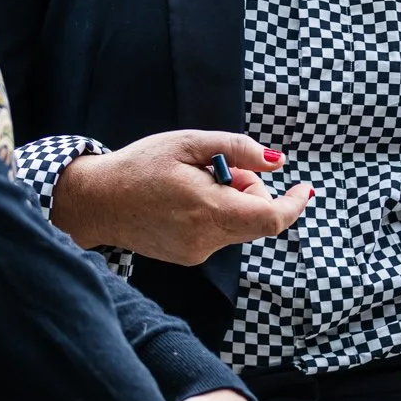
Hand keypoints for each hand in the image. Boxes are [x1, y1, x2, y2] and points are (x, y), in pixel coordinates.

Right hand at [54, 131, 312, 264]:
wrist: (96, 202)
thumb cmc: (139, 166)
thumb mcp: (188, 143)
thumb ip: (237, 149)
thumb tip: (276, 162)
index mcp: (209, 210)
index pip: (272, 219)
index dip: (294, 204)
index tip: (303, 188)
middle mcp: (207, 239)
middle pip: (258, 220)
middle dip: (252, 191)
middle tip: (219, 167)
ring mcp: (197, 252)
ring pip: (238, 225)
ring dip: (231, 201)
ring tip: (194, 181)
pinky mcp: (188, 257)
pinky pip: (219, 234)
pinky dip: (215, 214)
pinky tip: (184, 200)